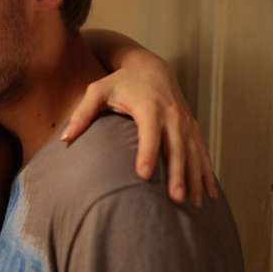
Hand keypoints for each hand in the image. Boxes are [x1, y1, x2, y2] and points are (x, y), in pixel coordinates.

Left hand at [61, 49, 217, 205]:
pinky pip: (202, 151)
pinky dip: (206, 172)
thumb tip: (64, 138)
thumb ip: (82, 114)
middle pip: (176, 147)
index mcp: (148, 107)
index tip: (143, 176)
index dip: (147, 153)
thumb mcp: (97, 91)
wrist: (150, 68)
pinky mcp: (191, 127)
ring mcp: (184, 122)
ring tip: (194, 204)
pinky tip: (208, 193)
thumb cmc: (119, 82)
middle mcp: (171, 115)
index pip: (149, 133)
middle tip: (174, 199)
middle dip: (177, 173)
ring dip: (195, 178)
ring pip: (193, 153)